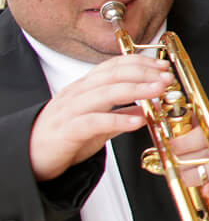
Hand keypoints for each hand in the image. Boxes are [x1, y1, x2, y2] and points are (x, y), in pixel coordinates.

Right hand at [29, 54, 174, 181]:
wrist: (31, 158)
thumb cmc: (64, 137)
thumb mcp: (100, 123)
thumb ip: (122, 114)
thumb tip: (148, 108)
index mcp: (85, 88)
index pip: (113, 66)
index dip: (140, 63)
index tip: (162, 66)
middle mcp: (77, 94)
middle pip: (112, 75)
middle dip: (143, 73)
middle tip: (166, 77)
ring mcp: (70, 111)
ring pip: (104, 93)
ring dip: (135, 90)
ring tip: (158, 91)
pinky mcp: (66, 132)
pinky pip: (93, 122)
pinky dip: (117, 120)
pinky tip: (137, 122)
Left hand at [167, 116, 208, 199]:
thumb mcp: (208, 128)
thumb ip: (187, 124)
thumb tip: (157, 112)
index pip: (207, 132)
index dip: (186, 141)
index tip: (171, 145)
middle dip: (187, 160)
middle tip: (173, 162)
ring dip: (197, 176)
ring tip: (184, 176)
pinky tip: (205, 189)